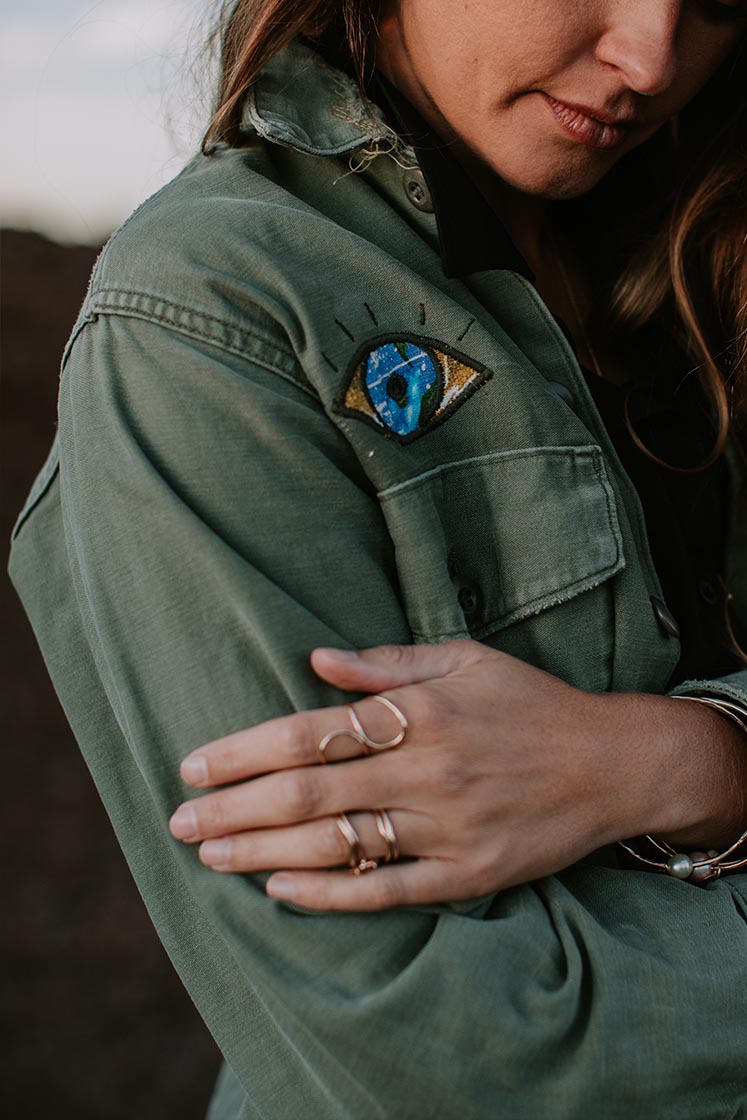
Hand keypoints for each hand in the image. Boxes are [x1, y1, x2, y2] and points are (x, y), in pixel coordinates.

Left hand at [168, 640, 646, 909]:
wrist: (612, 764)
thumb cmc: (530, 702)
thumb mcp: (465, 660)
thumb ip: (386, 664)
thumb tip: (314, 660)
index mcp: (420, 714)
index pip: (310, 734)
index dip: (244, 751)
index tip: (194, 766)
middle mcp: (427, 772)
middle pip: (308, 795)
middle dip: (234, 808)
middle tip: (179, 822)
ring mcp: (447, 828)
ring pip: (336, 846)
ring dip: (263, 852)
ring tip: (210, 856)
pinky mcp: (469, 874)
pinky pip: (387, 891)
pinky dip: (330, 895)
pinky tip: (280, 890)